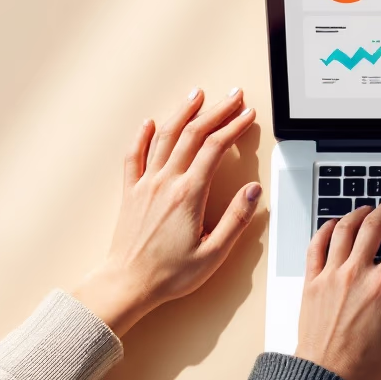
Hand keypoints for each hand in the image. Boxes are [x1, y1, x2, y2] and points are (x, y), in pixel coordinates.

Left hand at [73, 87, 259, 335]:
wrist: (127, 284)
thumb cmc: (169, 274)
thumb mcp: (214, 253)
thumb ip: (236, 219)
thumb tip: (254, 191)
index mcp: (189, 195)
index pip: (215, 148)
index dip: (234, 127)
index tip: (248, 115)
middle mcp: (165, 182)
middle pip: (193, 134)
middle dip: (217, 111)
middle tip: (233, 96)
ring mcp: (145, 184)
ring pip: (164, 137)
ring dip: (183, 112)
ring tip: (197, 95)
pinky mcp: (130, 192)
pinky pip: (134, 155)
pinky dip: (141, 135)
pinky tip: (149, 122)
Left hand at [295, 201, 380, 379]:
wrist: (325, 377)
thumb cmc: (363, 363)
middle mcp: (356, 275)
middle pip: (374, 225)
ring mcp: (331, 275)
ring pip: (344, 228)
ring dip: (359, 213)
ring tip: (368, 209)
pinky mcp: (311, 281)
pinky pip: (316, 244)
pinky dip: (326, 228)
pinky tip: (335, 224)